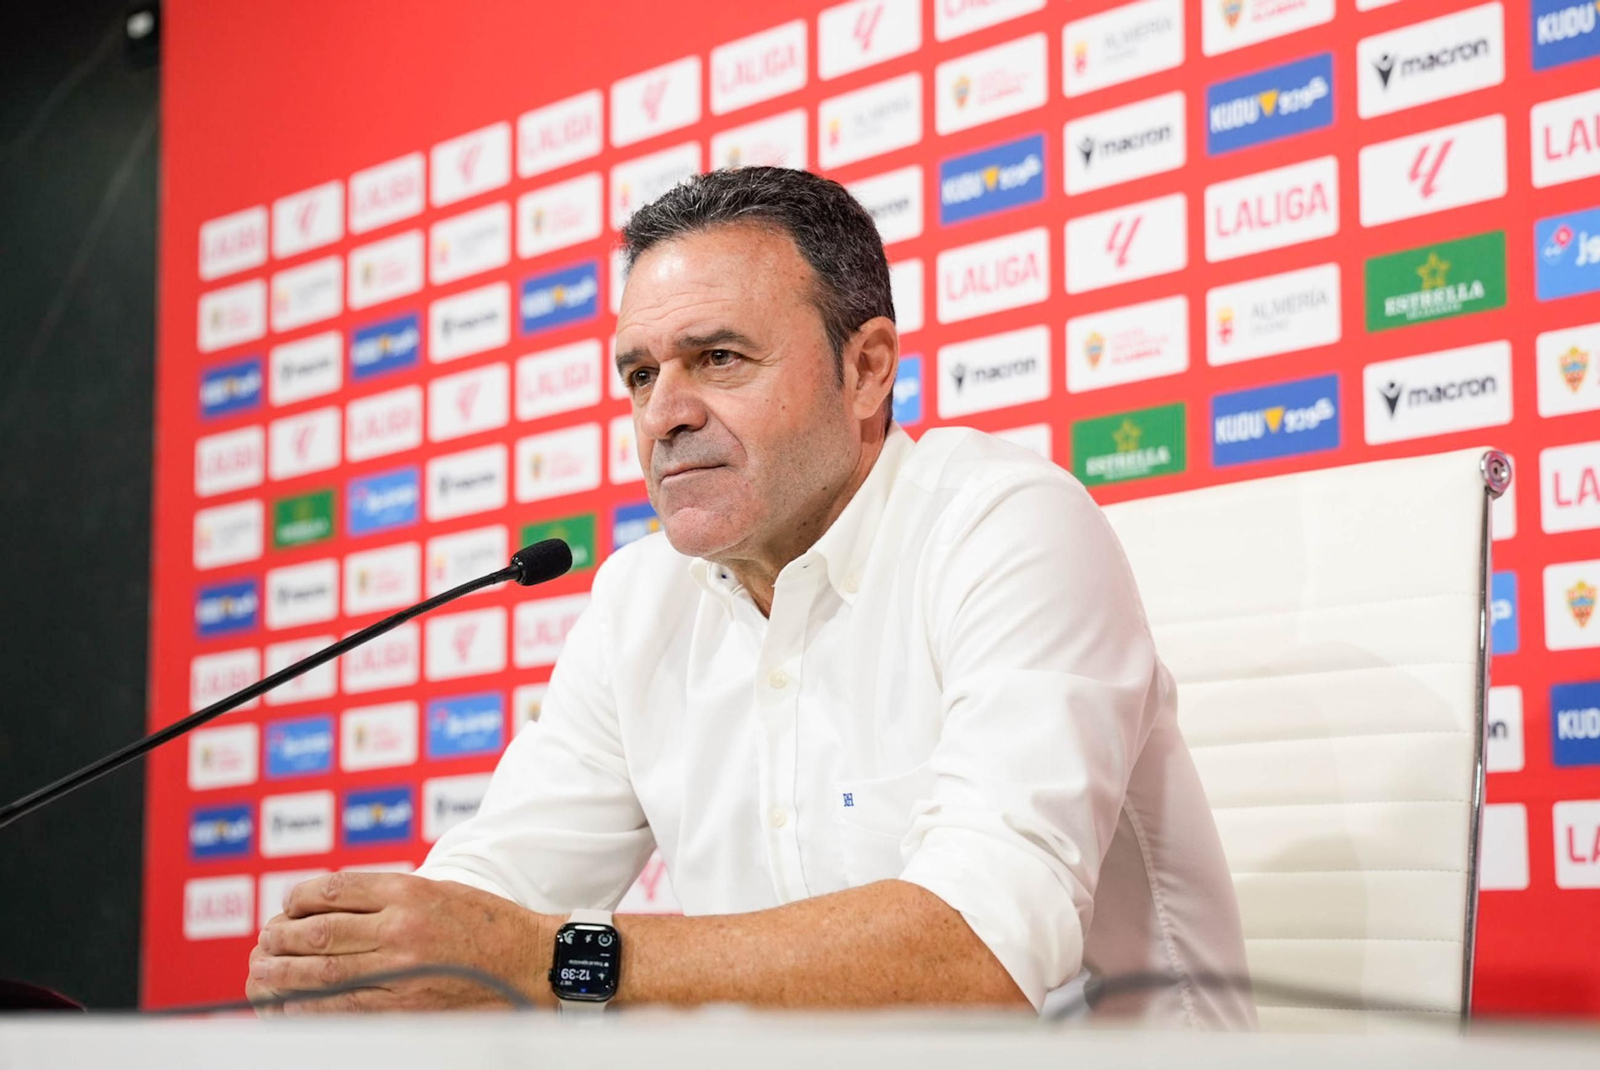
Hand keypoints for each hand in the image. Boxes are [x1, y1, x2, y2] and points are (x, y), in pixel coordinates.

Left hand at [245, 871, 553, 1014]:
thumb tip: (333, 906)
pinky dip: (305, 1007)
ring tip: (261, 972)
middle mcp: (402, 927)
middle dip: (279, 937)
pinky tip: (286, 1005)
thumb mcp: (441, 891)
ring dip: (281, 972)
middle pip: (318, 930)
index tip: (287, 906)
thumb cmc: (489, 927)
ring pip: (321, 970)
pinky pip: (341, 1008)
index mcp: (411, 890)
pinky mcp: (406, 1007)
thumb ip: (392, 896)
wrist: (534, 963)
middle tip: (264, 942)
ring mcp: (402, 970)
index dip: (299, 898)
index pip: (334, 889)